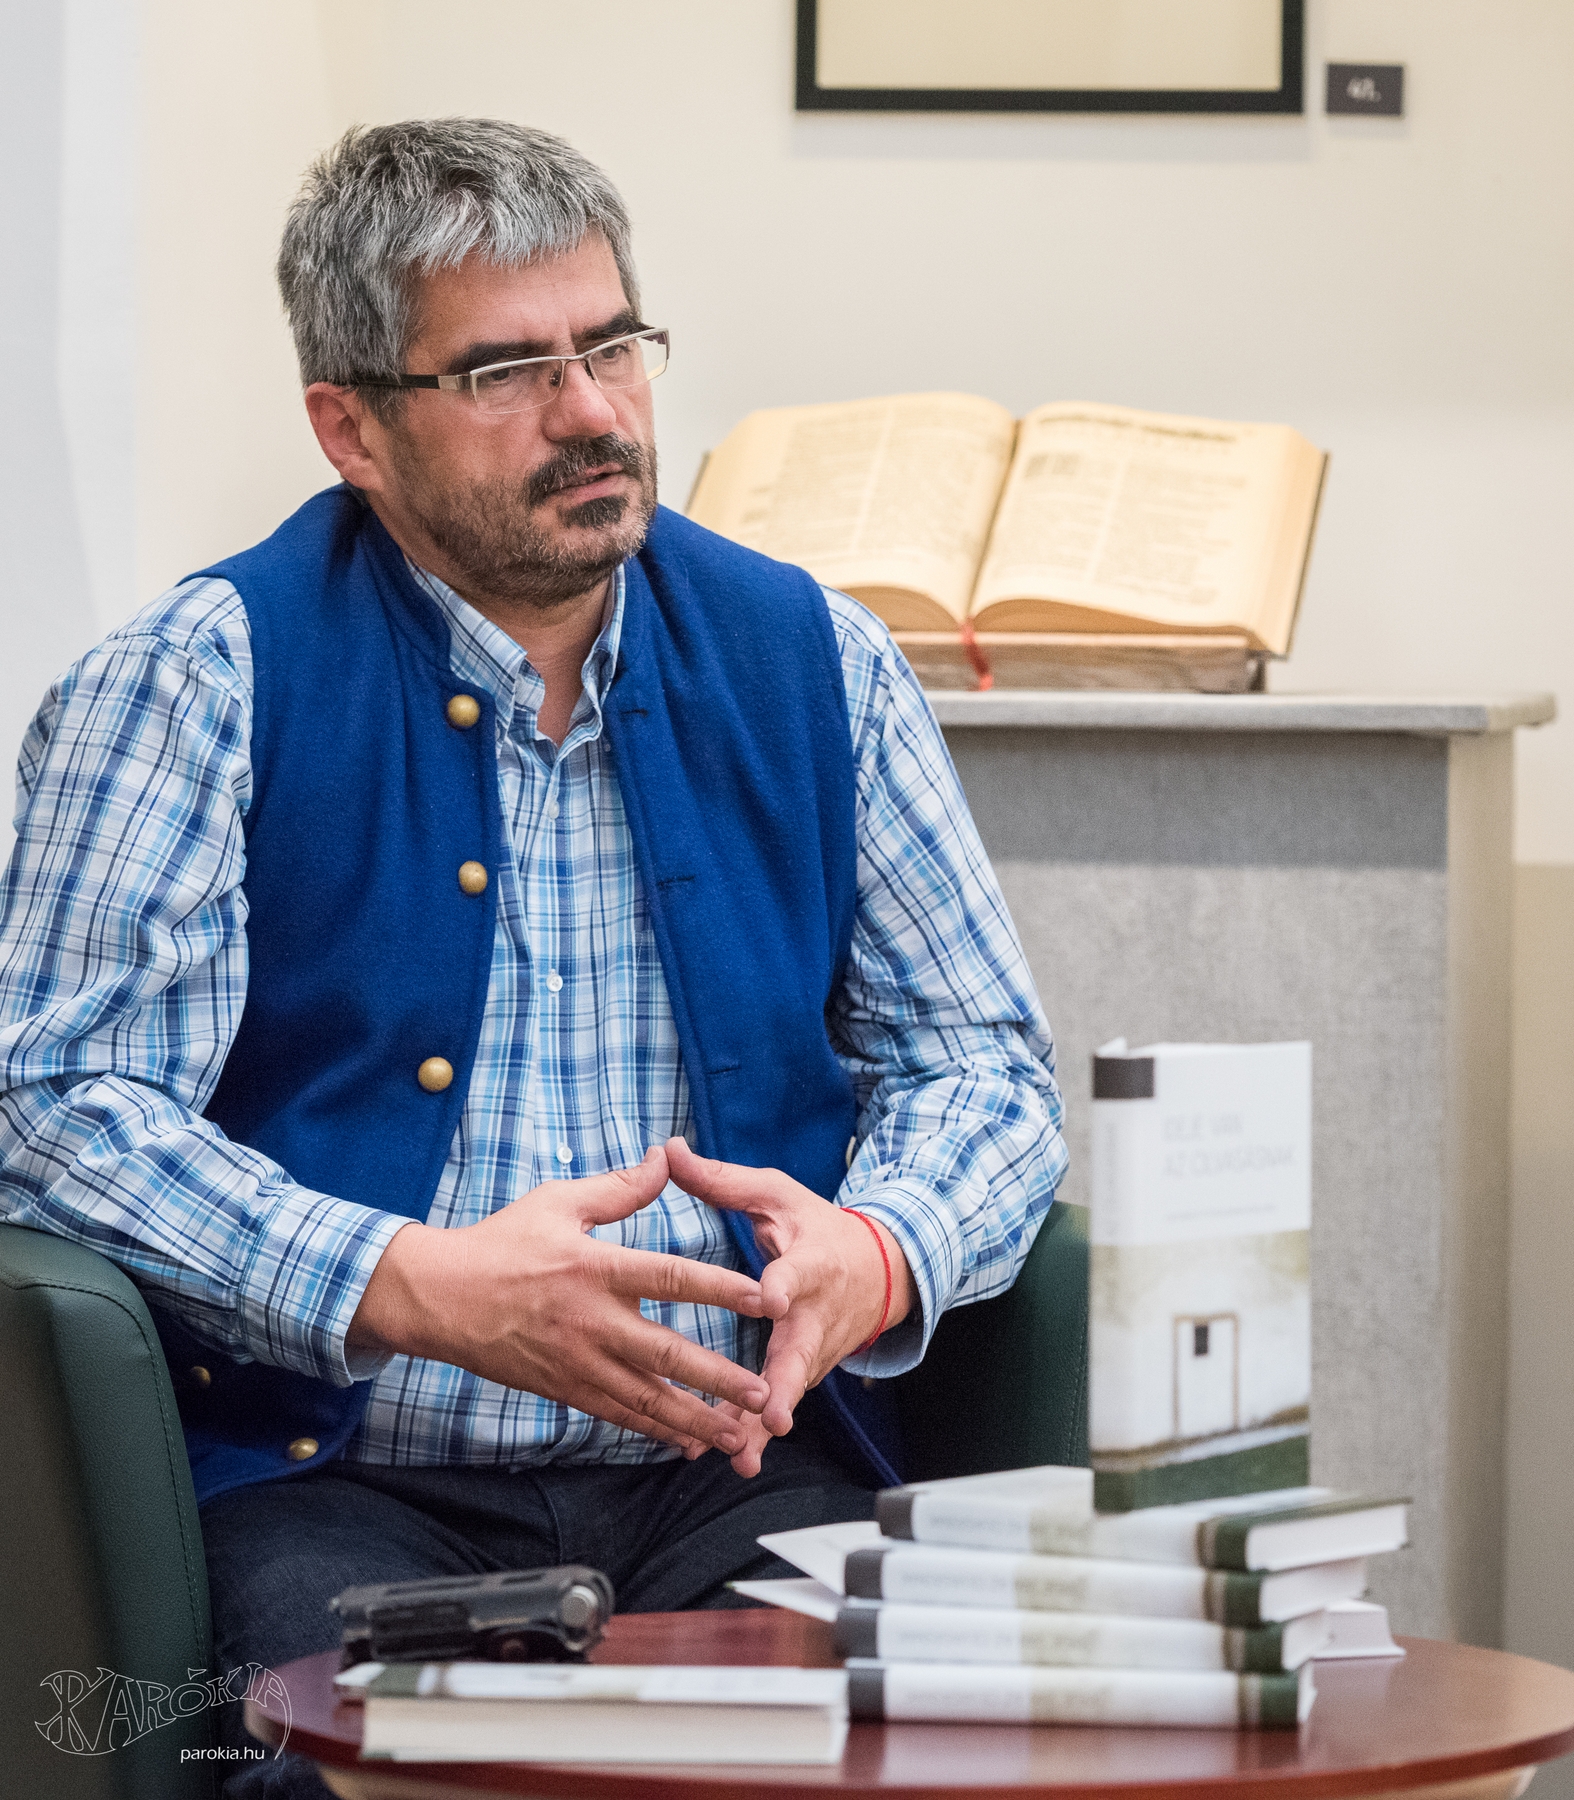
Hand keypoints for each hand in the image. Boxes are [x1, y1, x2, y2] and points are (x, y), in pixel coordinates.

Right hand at [346, 1147, 768, 1456]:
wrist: (438, 1298)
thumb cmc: (500, 1243)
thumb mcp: (558, 1203)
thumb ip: (618, 1188)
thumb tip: (666, 1157)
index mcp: (596, 1268)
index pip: (672, 1277)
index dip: (722, 1289)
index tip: (765, 1299)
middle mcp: (591, 1321)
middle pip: (666, 1354)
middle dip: (718, 1378)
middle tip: (762, 1393)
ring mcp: (577, 1362)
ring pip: (646, 1398)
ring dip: (694, 1419)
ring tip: (737, 1436)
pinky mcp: (563, 1388)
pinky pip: (617, 1415)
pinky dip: (654, 1431)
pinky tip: (686, 1443)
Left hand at [664, 1138, 915, 1474]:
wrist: (880, 1270)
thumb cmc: (816, 1228)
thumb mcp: (776, 1195)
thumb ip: (723, 1180)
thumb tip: (670, 1150)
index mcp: (809, 1263)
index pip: (797, 1274)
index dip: (784, 1285)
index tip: (771, 1299)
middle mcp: (815, 1313)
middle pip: (801, 1353)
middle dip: (784, 1385)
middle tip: (772, 1413)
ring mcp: (813, 1349)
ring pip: (789, 1390)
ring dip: (765, 1423)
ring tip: (742, 1454)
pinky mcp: (804, 1373)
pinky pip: (779, 1403)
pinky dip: (758, 1433)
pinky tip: (733, 1456)